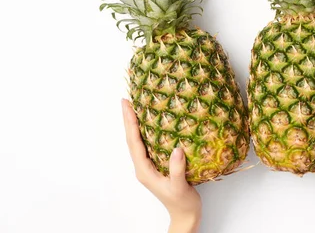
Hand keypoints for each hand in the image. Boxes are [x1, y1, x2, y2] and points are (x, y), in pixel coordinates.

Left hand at [122, 99, 201, 232]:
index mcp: (144, 171)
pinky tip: (153, 124)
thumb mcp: (180, 187)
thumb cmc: (182, 204)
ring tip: (136, 107)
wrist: (185, 216)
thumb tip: (177, 149)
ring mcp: (149, 166)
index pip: (134, 142)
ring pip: (139, 141)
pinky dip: (147, 132)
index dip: (130, 123)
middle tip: (127, 100)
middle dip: (129, 119)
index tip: (127, 106)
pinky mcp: (157, 165)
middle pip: (133, 139)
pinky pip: (149, 144)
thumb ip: (177, 169)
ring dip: (136, 124)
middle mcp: (143, 167)